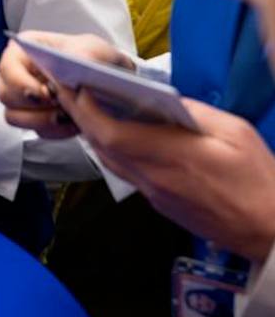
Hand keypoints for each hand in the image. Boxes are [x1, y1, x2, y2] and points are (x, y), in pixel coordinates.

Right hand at [0, 31, 134, 138]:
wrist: (108, 82)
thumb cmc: (94, 58)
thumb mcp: (95, 49)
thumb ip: (86, 51)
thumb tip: (77, 59)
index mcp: (25, 49)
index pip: (8, 66)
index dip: (22, 82)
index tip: (48, 93)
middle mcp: (18, 73)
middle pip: (6, 94)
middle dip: (34, 105)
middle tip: (61, 107)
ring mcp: (23, 98)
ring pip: (14, 116)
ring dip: (43, 120)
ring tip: (68, 115)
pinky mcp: (34, 118)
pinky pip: (35, 130)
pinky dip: (55, 131)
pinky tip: (73, 123)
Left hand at [58, 88, 274, 262]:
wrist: (272, 231)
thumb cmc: (258, 179)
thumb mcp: (234, 132)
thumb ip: (194, 112)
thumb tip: (163, 100)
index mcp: (171, 156)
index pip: (111, 134)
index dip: (85, 109)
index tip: (74, 85)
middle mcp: (154, 178)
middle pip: (100, 146)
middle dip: (78, 114)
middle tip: (63, 87)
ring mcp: (154, 194)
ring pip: (108, 160)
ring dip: (90, 132)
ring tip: (80, 103)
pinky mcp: (160, 203)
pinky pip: (123, 171)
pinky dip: (109, 148)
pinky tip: (111, 131)